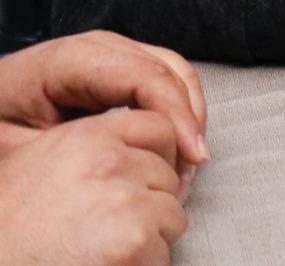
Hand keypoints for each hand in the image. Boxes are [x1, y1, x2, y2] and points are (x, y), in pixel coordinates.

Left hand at [0, 32, 206, 168]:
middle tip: (189, 171)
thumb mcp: (20, 145)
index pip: (143, 76)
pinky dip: (176, 114)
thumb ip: (76, 144)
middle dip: (188, 120)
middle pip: (168, 70)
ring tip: (184, 166)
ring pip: (175, 74)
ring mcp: (113, 53)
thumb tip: (134, 154)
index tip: (191, 155)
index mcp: (68, 59)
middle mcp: (99, 47)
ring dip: (187, 118)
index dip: (175, 114)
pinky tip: (173, 148)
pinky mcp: (119, 67)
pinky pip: (164, 82)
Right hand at [0, 111, 188, 265]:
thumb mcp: (37, 163)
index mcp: (86, 137)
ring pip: (172, 216)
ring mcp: (126, 203)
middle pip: (168, 177)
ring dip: (149, 237)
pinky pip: (162, 254)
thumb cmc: (9, 228)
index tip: (145, 180)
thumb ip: (91, 147)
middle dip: (150, 203)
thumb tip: (139, 153)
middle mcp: (109, 163)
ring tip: (103, 248)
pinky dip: (143, 265)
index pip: (159, 128)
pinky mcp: (133, 243)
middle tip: (109, 226)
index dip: (159, 156)